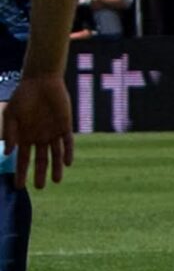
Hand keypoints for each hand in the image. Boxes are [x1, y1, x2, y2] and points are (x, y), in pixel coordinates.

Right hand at [2, 73, 72, 188]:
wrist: (41, 82)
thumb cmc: (23, 97)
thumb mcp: (11, 115)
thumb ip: (10, 133)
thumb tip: (8, 152)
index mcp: (25, 137)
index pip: (23, 159)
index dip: (21, 172)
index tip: (18, 186)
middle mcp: (39, 138)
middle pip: (41, 160)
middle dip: (40, 173)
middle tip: (40, 188)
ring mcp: (53, 133)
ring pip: (56, 154)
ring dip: (57, 168)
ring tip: (56, 181)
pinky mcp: (65, 126)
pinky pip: (67, 142)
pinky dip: (67, 152)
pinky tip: (67, 163)